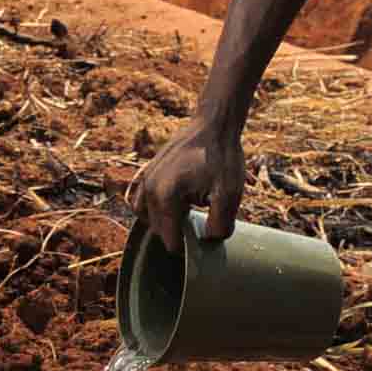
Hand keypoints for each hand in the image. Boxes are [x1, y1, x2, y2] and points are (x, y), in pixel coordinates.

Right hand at [133, 118, 244, 255]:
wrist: (214, 125)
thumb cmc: (222, 157)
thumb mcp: (230, 194)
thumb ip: (220, 225)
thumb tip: (207, 240)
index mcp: (165, 195)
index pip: (170, 239)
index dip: (190, 245)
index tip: (205, 234)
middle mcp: (149, 188)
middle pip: (158, 230)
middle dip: (179, 232)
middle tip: (203, 220)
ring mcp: (145, 178)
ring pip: (146, 216)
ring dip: (165, 220)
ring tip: (189, 211)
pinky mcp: (146, 171)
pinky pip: (142, 200)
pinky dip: (156, 207)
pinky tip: (177, 201)